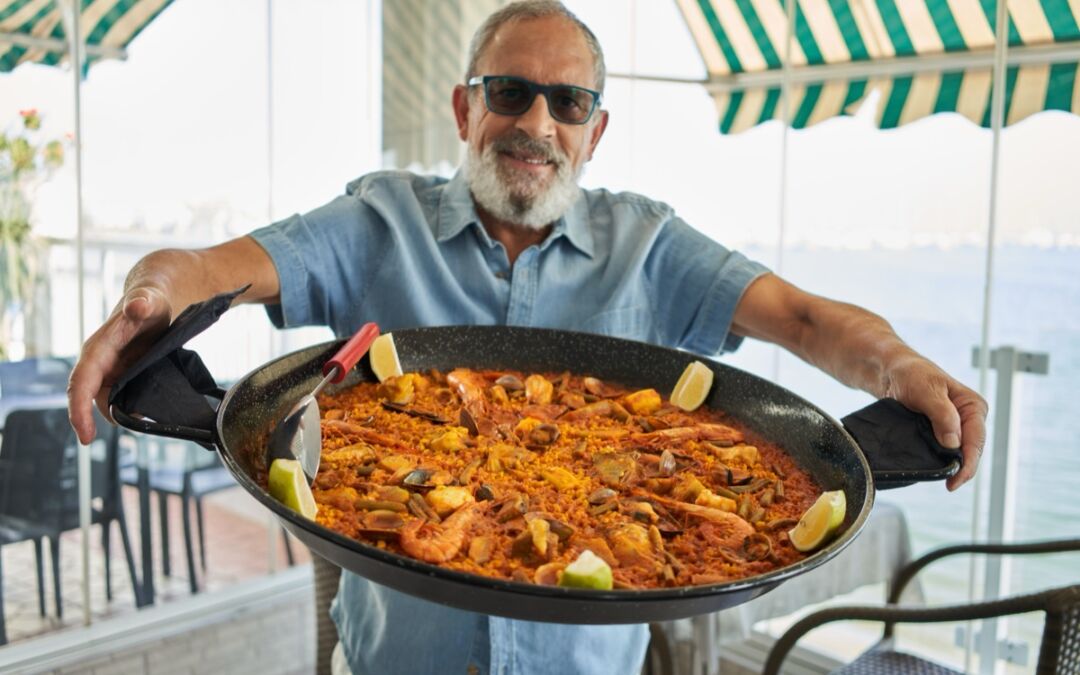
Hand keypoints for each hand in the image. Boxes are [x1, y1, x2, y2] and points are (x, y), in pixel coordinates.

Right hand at [68, 287, 172, 443]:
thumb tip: (137, 306)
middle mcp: (98, 364)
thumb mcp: (148, 300)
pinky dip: (135, 406)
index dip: (79, 411)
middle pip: (95, 401)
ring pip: (111, 403)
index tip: (85, 437)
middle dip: (111, 417)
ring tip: (150, 411)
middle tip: (141, 419)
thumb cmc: (148, 300)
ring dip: (127, 412)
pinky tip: (153, 408)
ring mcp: (110, 373)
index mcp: (97, 350)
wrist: (153, 302)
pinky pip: (123, 398)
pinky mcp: (123, 377)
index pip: (81, 384)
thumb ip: (141, 302)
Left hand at [883, 355, 987, 490]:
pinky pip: (943, 450)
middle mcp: (968, 418)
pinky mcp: (940, 431)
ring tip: (943, 481)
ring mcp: (955, 426)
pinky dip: (939, 460)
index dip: (968, 463)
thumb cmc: (910, 374)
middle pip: (969, 450)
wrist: (890, 371)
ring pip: (957, 453)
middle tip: (950, 485)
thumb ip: (942, 414)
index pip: (976, 441)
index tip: (956, 481)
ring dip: (950, 466)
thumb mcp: (926, 390)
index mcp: (973, 406)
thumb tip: (953, 443)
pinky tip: (932, 470)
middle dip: (962, 468)